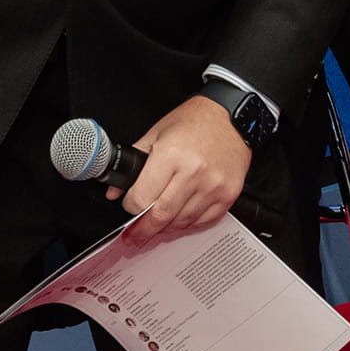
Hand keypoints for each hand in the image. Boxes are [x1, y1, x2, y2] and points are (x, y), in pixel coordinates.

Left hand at [106, 96, 249, 240]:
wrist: (234, 116)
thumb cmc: (196, 121)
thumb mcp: (157, 133)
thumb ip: (134, 161)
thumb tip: (115, 191)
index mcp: (171, 154)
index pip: (142, 198)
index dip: (131, 207)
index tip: (130, 206)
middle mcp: (194, 172)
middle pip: (161, 216)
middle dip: (144, 229)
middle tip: (135, 235)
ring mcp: (213, 185)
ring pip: (182, 222)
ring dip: (167, 226)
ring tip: (160, 221)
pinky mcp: (228, 193)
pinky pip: (204, 221)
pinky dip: (190, 223)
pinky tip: (182, 215)